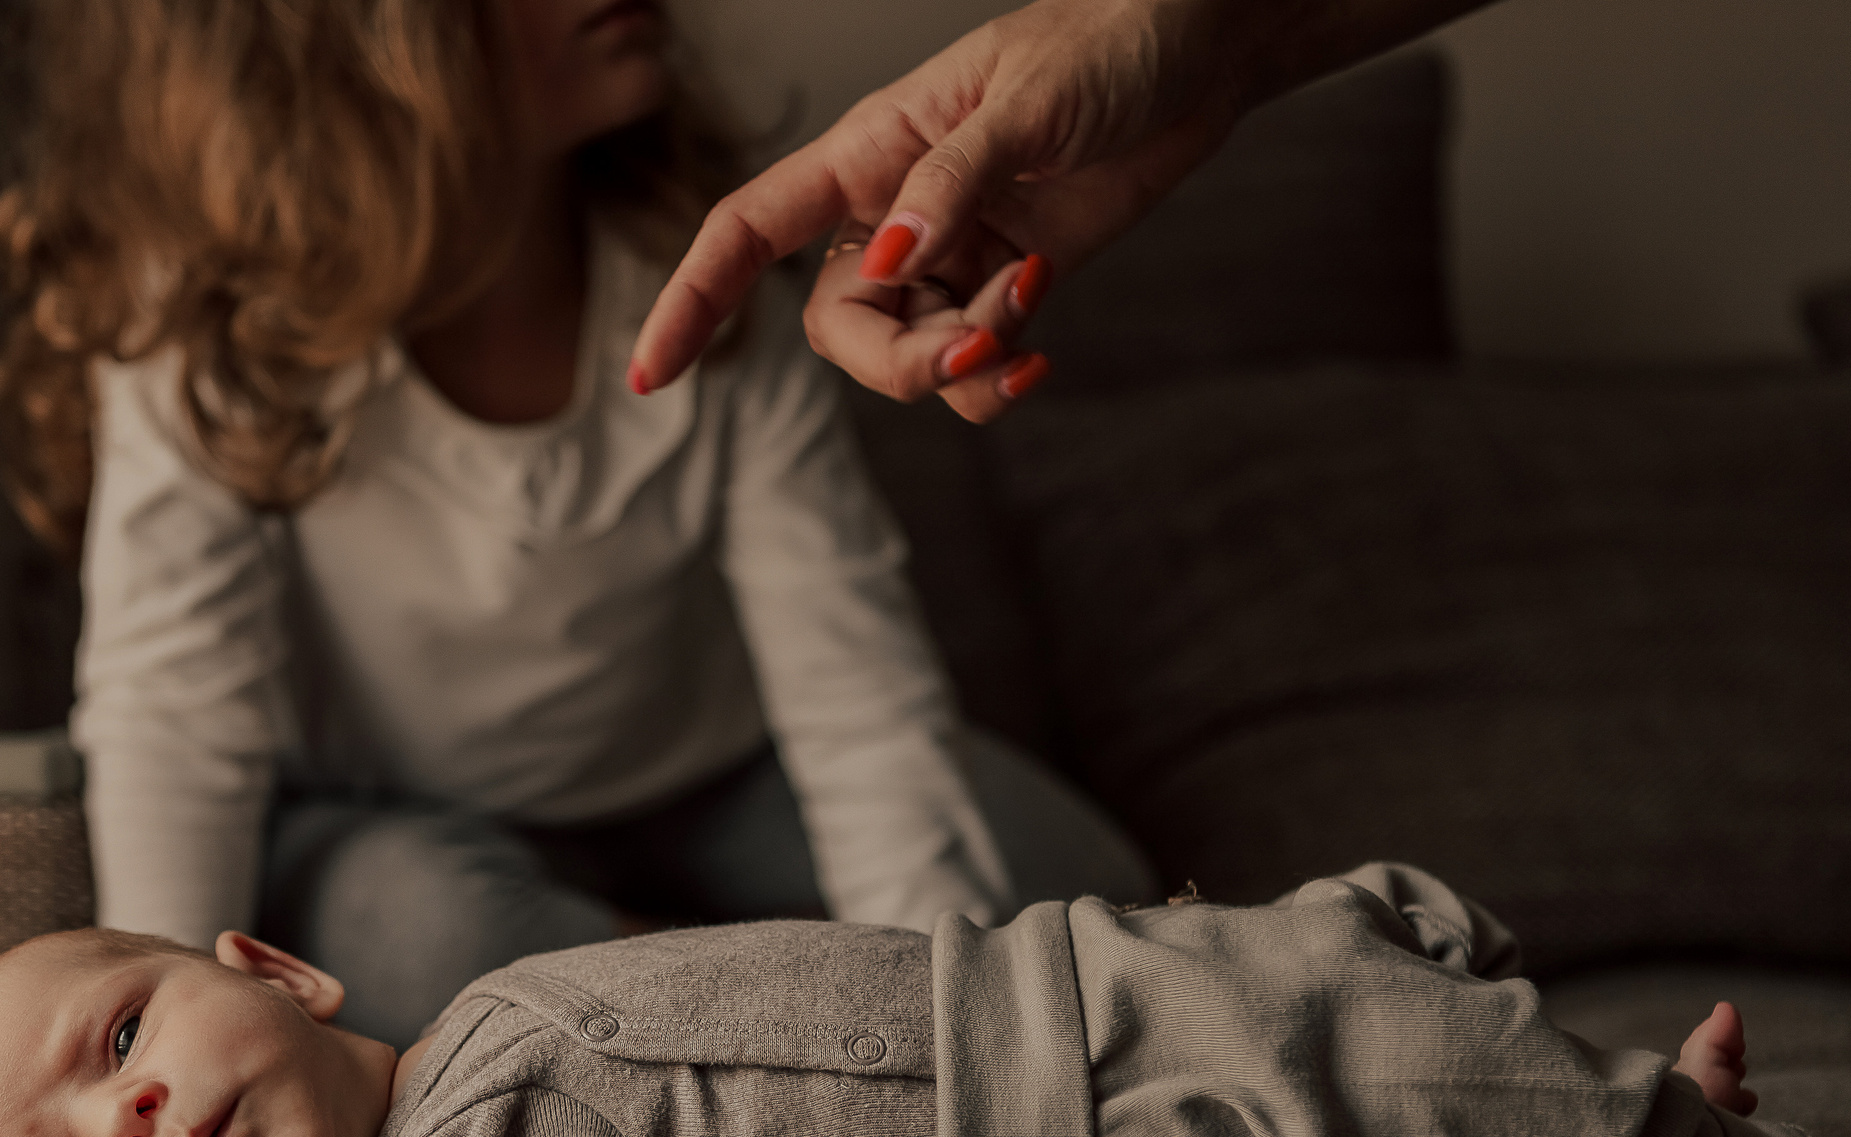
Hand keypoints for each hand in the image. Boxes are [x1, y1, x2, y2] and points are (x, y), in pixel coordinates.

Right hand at [635, 0, 1236, 413]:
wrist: (1199, 56)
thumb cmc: (1106, 46)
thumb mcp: (1026, 103)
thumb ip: (952, 181)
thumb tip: (889, 263)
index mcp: (870, 151)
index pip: (749, 230)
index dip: (693, 299)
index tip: (652, 376)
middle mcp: (896, 211)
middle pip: (839, 325)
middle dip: (896, 360)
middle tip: (978, 340)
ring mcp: (952, 254)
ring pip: (905, 354)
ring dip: (958, 366)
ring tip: (1024, 321)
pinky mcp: (1009, 283)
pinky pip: (972, 362)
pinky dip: (996, 377)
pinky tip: (1042, 351)